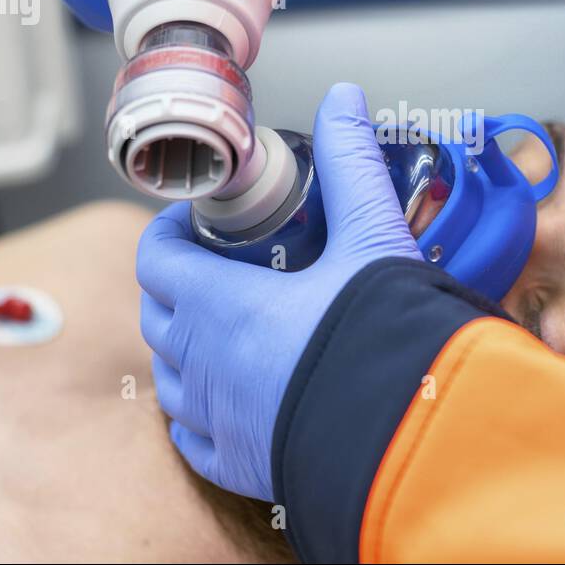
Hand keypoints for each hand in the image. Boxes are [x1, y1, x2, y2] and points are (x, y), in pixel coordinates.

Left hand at [137, 83, 422, 500]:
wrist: (409, 435)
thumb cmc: (383, 337)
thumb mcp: (372, 236)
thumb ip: (352, 163)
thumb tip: (344, 98)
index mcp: (217, 305)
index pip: (155, 258)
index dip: (169, 233)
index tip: (197, 222)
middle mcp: (200, 364)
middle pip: (157, 314)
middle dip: (178, 284)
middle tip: (217, 267)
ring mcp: (213, 421)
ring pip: (169, 377)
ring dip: (186, 347)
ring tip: (225, 329)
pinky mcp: (237, 465)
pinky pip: (191, 437)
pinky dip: (198, 413)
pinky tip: (228, 398)